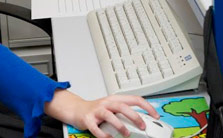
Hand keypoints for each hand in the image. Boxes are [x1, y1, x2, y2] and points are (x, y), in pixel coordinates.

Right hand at [44, 90, 158, 137]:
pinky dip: (103, 134)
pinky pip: (96, 128)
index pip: (134, 98)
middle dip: (134, 116)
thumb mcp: (112, 108)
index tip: (155, 115)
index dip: (146, 106)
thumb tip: (144, 122)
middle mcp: (106, 103)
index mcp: (115, 99)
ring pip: (109, 115)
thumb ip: (125, 113)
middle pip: (122, 106)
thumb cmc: (97, 110)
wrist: (77, 110)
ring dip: (120, 125)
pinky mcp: (88, 119)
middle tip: (143, 126)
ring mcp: (96, 111)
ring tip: (126, 134)